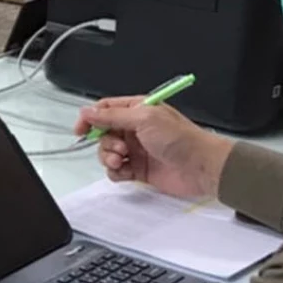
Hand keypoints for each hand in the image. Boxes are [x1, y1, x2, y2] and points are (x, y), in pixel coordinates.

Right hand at [74, 96, 235, 200]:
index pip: (106, 109)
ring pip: (108, 153)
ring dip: (109, 158)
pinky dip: (116, 172)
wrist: (200, 167)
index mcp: (138, 110)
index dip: (91, 118)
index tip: (81, 129)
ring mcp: (137, 150)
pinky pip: (117, 171)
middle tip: (119, 148)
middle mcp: (136, 129)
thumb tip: (88, 112)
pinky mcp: (139, 170)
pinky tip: (126, 172)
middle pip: (104, 133)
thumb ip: (113, 116)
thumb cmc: (180, 139)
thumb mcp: (144, 119)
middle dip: (104, 142)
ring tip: (122, 161)